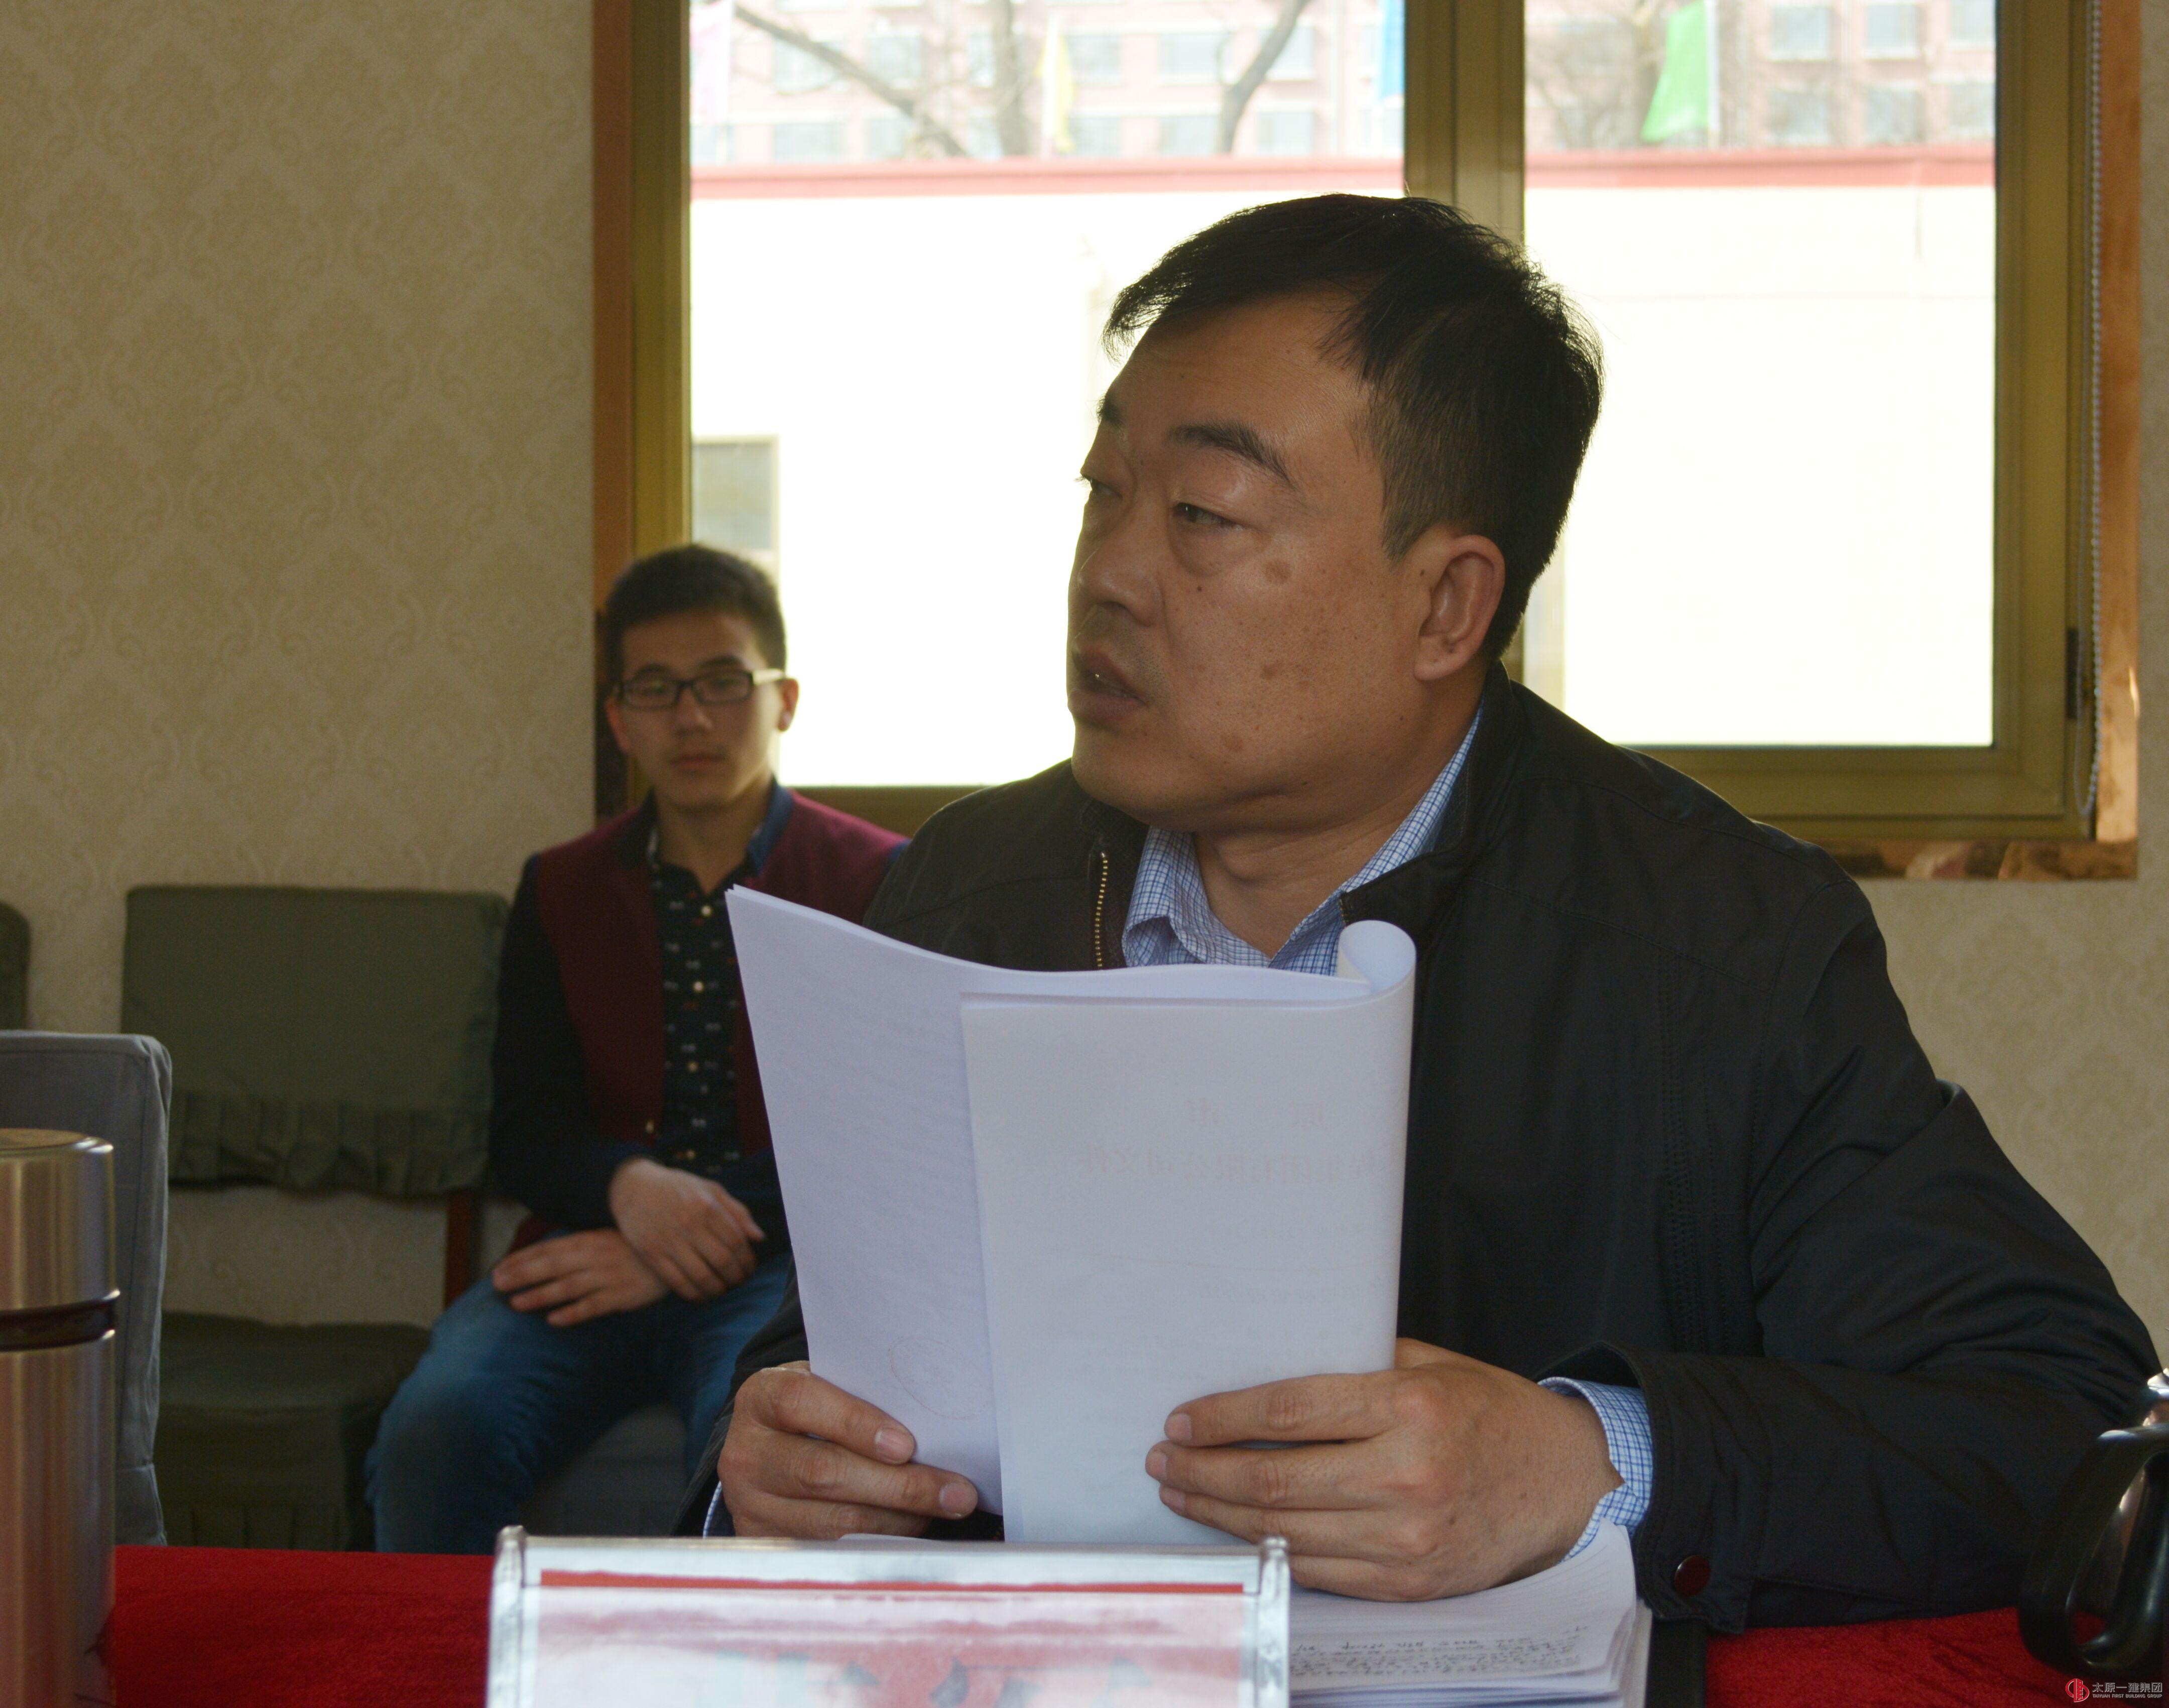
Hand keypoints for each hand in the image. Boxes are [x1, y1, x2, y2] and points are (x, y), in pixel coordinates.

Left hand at [491, 1229, 667, 1326]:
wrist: (676, 1253)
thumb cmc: (633, 1247)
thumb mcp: (604, 1237)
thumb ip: (577, 1246)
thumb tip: (543, 1254)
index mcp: (589, 1239)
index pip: (548, 1249)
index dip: (521, 1259)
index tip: (498, 1269)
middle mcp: (595, 1257)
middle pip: (552, 1266)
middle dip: (522, 1275)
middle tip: (496, 1285)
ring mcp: (608, 1277)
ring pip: (568, 1287)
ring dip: (540, 1295)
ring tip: (517, 1303)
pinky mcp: (622, 1296)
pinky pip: (594, 1306)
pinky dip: (573, 1313)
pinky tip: (554, 1320)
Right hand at [609, 1156, 764, 1298]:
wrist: (633, 1187)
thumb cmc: (679, 1188)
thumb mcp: (710, 1189)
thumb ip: (737, 1212)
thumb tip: (759, 1238)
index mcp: (706, 1206)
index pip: (737, 1242)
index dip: (747, 1260)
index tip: (750, 1267)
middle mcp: (688, 1223)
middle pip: (722, 1261)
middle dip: (737, 1277)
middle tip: (740, 1280)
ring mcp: (668, 1240)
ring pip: (701, 1277)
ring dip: (718, 1289)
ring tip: (723, 1289)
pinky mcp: (651, 1254)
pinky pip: (678, 1283)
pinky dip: (694, 1294)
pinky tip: (702, 1294)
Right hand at [720, 1361, 980, 1537]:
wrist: (763, 1454)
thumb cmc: (812, 1413)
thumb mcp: (823, 1388)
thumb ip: (862, 1395)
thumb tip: (934, 1421)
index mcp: (760, 1398)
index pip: (801, 1401)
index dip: (854, 1422)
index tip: (906, 1444)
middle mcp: (746, 1454)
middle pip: (824, 1472)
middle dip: (899, 1484)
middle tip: (956, 1491)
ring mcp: (751, 1505)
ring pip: (834, 1520)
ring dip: (901, 1518)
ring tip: (947, 1508)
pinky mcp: (767, 1545)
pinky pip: (833, 1550)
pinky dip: (882, 1540)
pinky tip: (917, 1530)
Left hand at [1145, 1339, 1620, 1599]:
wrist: (1564, 1481)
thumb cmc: (1491, 1411)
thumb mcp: (1429, 1364)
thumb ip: (1356, 1365)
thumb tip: (1269, 1362)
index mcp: (1411, 1409)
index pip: (1290, 1414)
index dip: (1225, 1419)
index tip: (1181, 1421)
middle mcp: (1408, 1477)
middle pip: (1276, 1482)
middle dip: (1205, 1473)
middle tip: (1164, 1462)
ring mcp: (1408, 1539)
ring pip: (1287, 1534)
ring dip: (1222, 1517)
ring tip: (1184, 1497)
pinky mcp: (1410, 1582)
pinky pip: (1320, 1571)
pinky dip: (1269, 1553)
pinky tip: (1238, 1533)